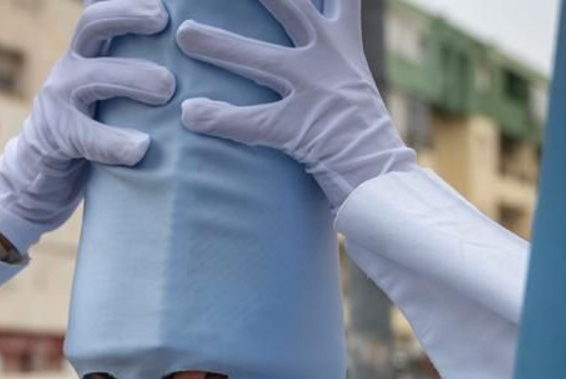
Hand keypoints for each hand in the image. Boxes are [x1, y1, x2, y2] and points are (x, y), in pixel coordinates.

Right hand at [0, 0, 175, 249]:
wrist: (39, 176)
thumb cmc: (92, 132)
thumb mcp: (109, 93)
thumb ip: (134, 73)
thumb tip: (188, 62)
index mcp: (88, 52)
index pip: (103, 10)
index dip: (128, 0)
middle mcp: (71, 66)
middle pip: (93, 24)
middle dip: (128, 17)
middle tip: (166, 23)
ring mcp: (59, 100)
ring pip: (93, 76)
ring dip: (132, 77)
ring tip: (166, 89)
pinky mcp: (57, 138)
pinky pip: (86, 136)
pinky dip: (115, 141)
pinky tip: (141, 147)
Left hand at [175, 0, 414, 209]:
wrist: (382, 176)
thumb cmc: (358, 131)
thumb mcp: (349, 75)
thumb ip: (327, 46)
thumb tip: (307, 21)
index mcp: (343, 40)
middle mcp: (329, 57)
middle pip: (289, 6)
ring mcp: (315, 92)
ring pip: (260, 60)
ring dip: (219, 44)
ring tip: (183, 33)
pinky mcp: (301, 128)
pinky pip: (251, 121)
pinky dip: (219, 117)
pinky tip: (191, 113)